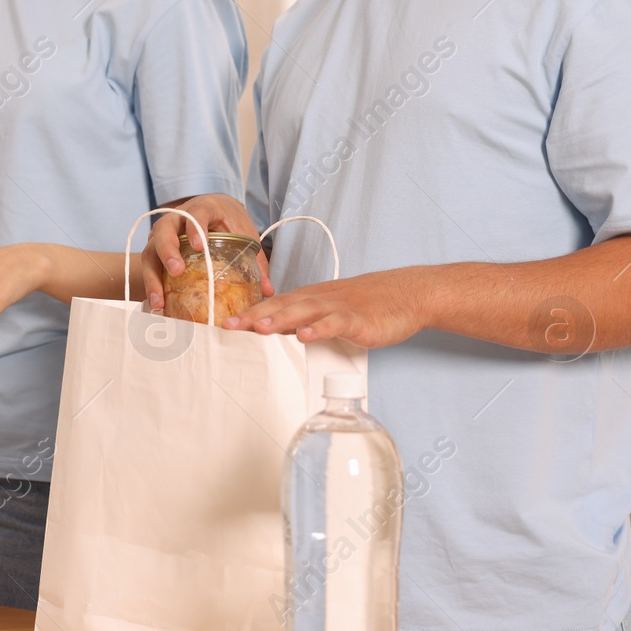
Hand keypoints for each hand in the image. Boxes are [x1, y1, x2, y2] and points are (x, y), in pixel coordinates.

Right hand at [141, 193, 272, 309]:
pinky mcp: (156, 250)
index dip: (195, 226)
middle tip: (177, 271)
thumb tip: (267, 290)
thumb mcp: (245, 235)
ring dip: (153, 276)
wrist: (213, 210)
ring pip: (150, 251)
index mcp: (203, 208)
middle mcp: (177, 219)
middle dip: (167, 251)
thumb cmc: (230, 222)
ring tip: (159, 300)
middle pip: (164, 230)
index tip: (198, 245)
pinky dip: (151, 286)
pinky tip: (158, 304)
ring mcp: (163, 234)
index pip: (196, 212)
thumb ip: (256, 261)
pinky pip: (149, 266)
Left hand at [233, 268, 430, 347]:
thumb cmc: (367, 304)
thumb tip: (275, 328)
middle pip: (282, 306)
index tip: (225, 323)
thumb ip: (302, 319)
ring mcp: (338, 308)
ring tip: (258, 329)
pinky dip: (320, 328)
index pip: (274, 305)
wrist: (405, 294)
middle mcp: (319, 299)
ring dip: (280, 320)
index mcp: (310, 298)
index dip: (250, 313)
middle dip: (254, 316)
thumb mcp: (329, 309)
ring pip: (304, 312)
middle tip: (230, 325)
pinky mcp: (358, 320)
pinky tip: (305, 336)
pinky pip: (336, 323)